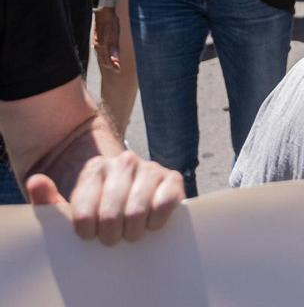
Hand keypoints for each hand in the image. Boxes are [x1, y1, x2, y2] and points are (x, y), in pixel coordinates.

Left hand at [25, 150, 183, 243]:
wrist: (127, 195)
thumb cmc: (96, 208)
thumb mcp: (69, 207)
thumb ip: (48, 199)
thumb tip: (36, 181)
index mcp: (95, 168)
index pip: (85, 214)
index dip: (87, 233)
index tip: (89, 234)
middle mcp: (123, 161)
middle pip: (111, 216)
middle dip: (110, 236)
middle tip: (111, 237)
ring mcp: (149, 168)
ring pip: (136, 212)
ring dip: (132, 232)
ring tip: (129, 232)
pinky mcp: (172, 178)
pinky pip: (165, 203)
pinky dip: (156, 221)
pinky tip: (149, 223)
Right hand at [93, 6, 120, 71]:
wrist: (103, 10)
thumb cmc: (111, 21)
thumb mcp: (114, 33)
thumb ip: (114, 47)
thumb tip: (115, 60)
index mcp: (103, 46)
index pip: (107, 61)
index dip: (113, 66)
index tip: (119, 69)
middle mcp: (98, 46)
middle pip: (103, 60)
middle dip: (110, 65)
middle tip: (117, 69)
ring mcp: (96, 42)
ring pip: (101, 56)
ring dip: (106, 62)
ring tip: (113, 64)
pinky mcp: (96, 39)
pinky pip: (99, 51)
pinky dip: (103, 56)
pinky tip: (106, 56)